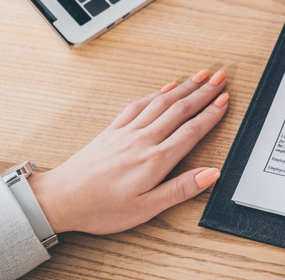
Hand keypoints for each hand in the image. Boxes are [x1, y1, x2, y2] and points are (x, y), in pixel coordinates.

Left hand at [28, 68, 229, 234]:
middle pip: (180, 109)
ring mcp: (127, 132)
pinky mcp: (113, 130)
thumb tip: (210, 173)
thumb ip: (180, 189)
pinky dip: (156, 93)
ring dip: (185, 86)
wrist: (59, 199)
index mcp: (155, 160)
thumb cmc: (100, 208)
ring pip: (162, 102)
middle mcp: (144, 140)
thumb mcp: (145, 209)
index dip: (211, 113)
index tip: (225, 99)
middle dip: (203, 91)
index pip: (192, 130)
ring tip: (201, 75)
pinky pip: (139, 104)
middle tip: (221, 77)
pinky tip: (166, 87)